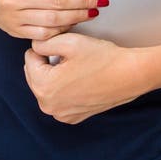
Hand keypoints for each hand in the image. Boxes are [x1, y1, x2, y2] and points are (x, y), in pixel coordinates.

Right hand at [0, 0, 106, 39]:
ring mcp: (13, 18)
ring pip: (52, 22)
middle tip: (101, 0)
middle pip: (57, 4)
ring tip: (92, 11)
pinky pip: (44, 34)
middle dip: (83, 2)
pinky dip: (62, 29)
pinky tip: (74, 22)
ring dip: (77, 17)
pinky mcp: (15, 31)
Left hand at [24, 33, 144, 123]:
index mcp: (43, 86)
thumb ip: (43, 41)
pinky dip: (65, 88)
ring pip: (47, 85)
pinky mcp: (73, 117)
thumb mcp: (69, 41)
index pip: (30, 57)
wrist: (130, 75)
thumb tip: (34, 46)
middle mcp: (48, 106)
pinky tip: (82, 79)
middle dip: (48, 62)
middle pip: (35, 73)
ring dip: (55, 74)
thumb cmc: (102, 58)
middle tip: (71, 56)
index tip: (63, 46)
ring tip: (77, 67)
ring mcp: (61, 114)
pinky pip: (59, 98)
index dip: (46, 46)